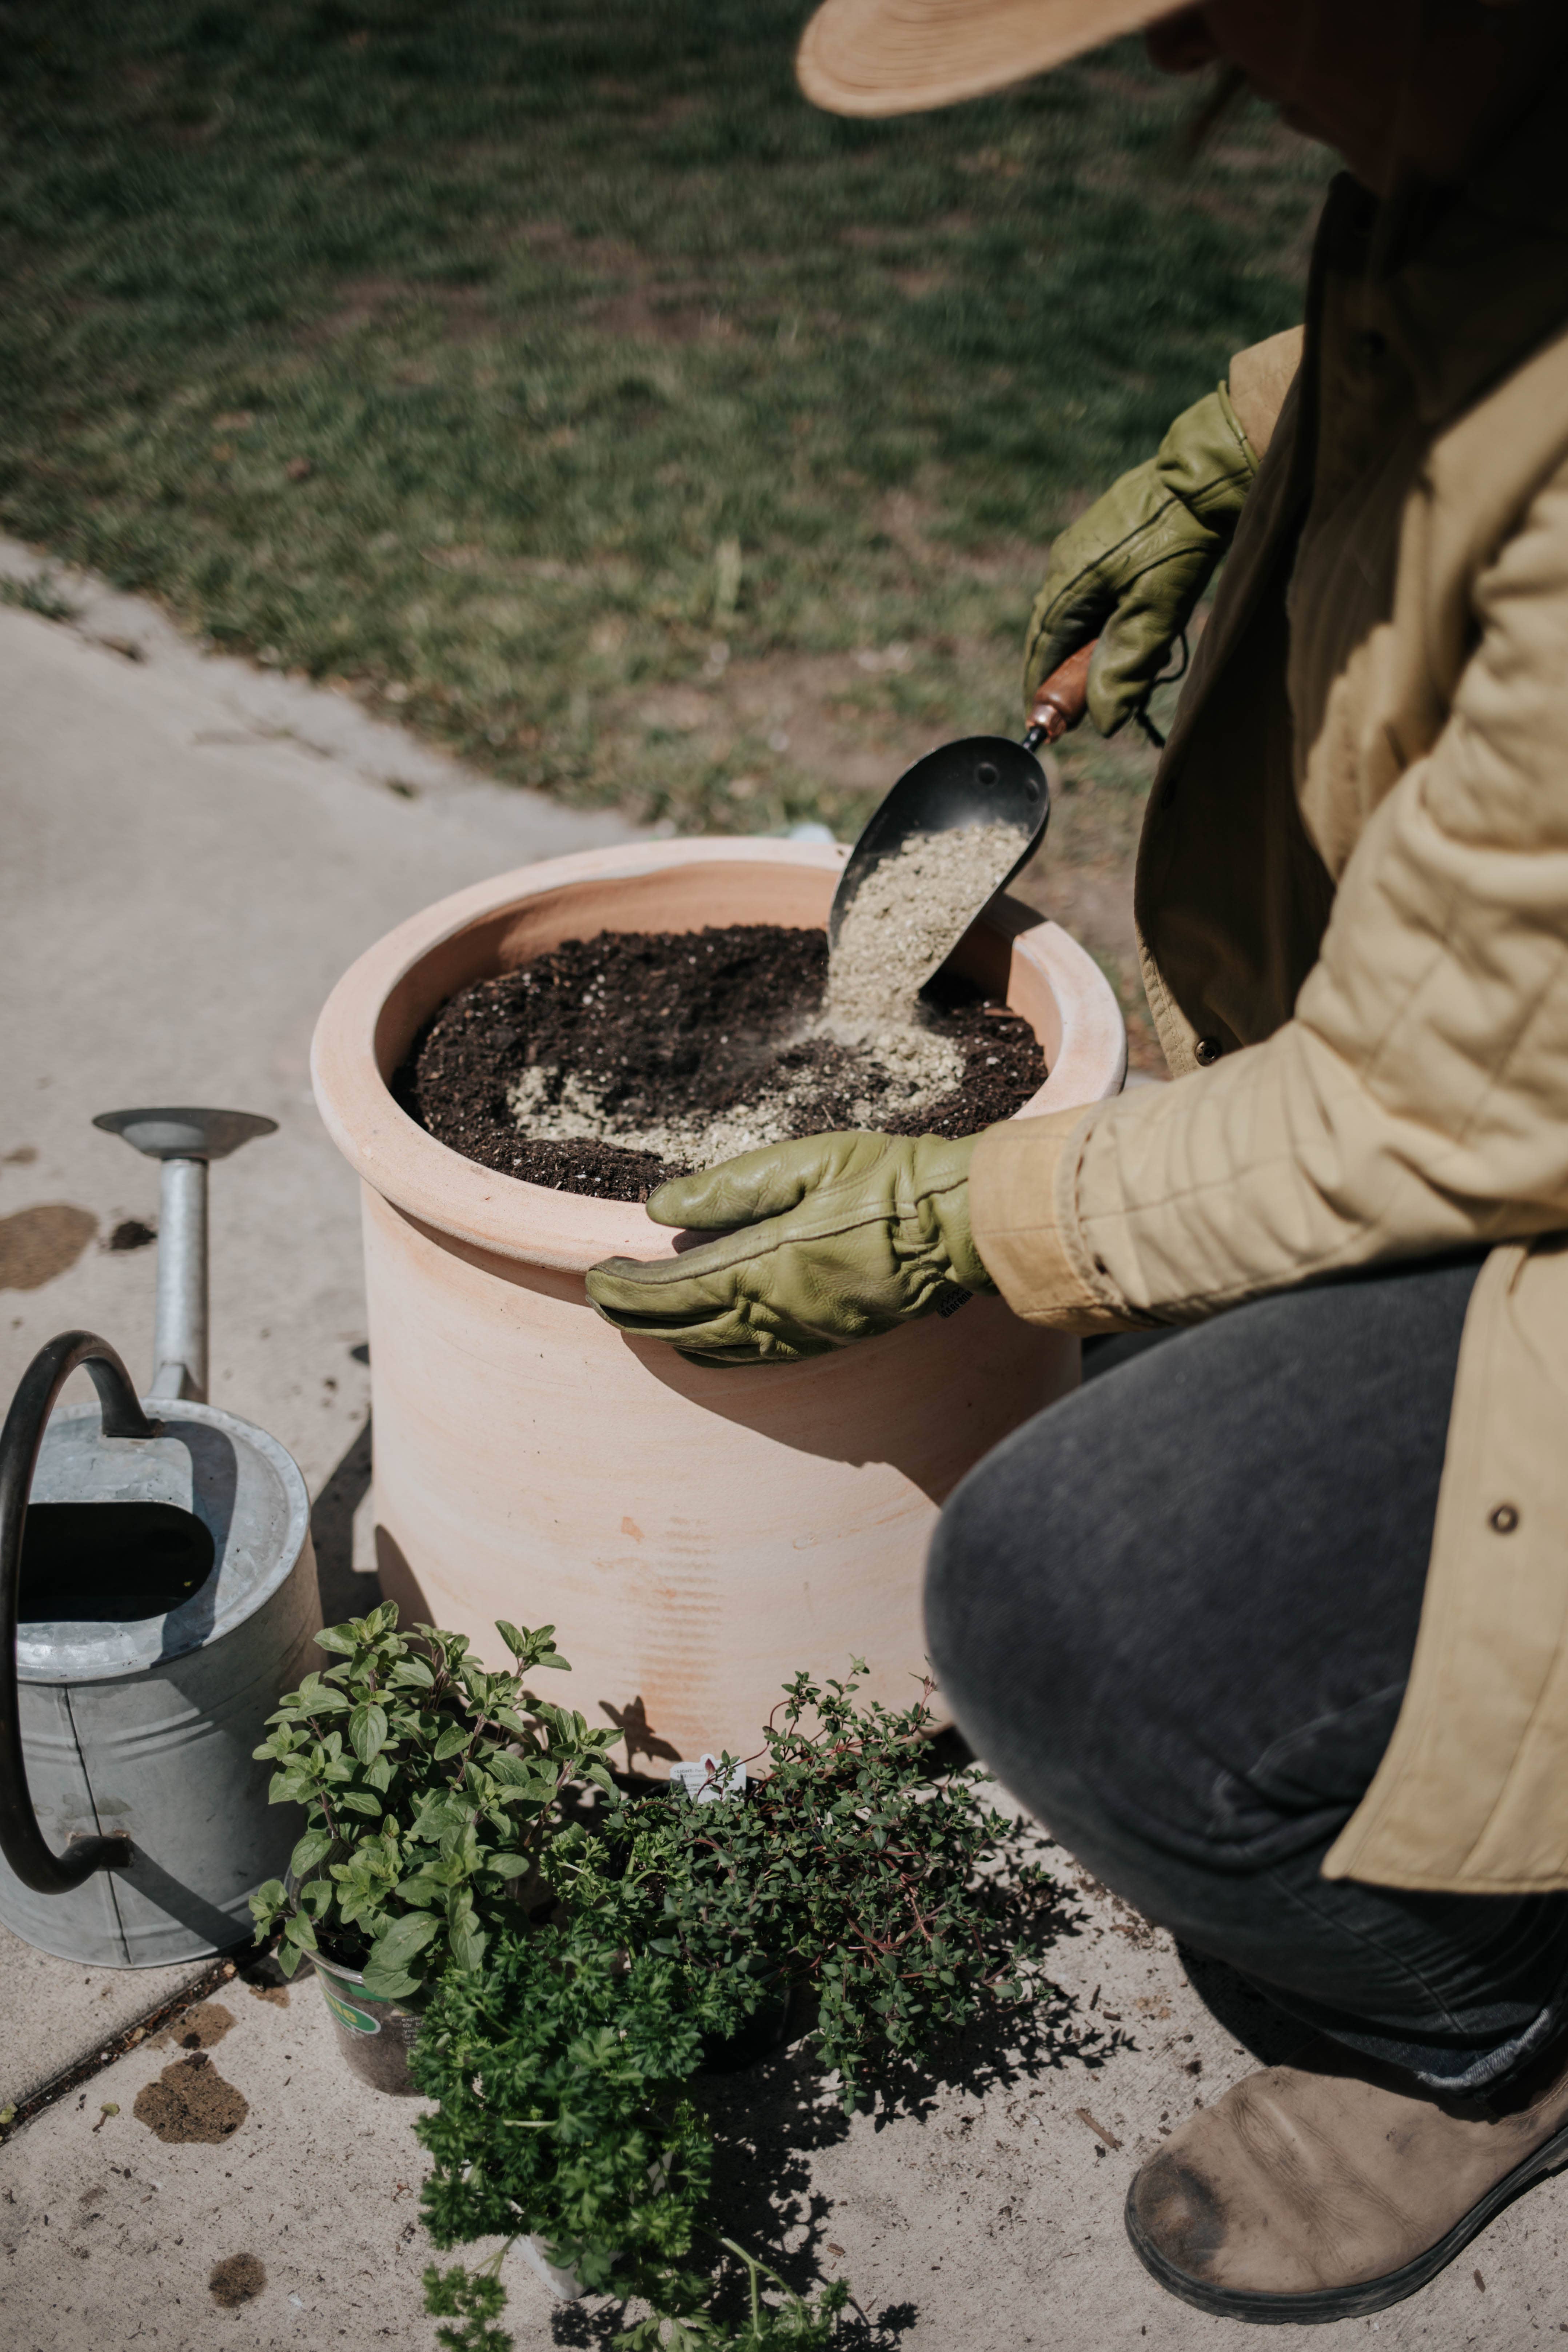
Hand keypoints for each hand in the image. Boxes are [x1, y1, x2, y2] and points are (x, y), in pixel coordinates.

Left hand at [585, 1130, 994, 1366]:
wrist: (959, 1225)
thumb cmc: (886, 1182)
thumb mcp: (805, 1164)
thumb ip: (729, 1190)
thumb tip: (660, 1209)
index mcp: (765, 1266)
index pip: (672, 1290)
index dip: (626, 1288)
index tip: (595, 1275)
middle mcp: (776, 1312)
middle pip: (683, 1326)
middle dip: (633, 1315)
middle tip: (600, 1297)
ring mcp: (802, 1334)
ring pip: (714, 1347)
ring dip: (667, 1334)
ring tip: (636, 1317)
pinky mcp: (826, 1341)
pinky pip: (752, 1357)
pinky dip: (712, 1350)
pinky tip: (702, 1339)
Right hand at [1023, 383, 1256, 737]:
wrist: (1206, 476)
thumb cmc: (1180, 541)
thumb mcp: (1154, 611)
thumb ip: (1124, 666)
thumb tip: (1103, 722)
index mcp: (1067, 583)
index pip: (1041, 650)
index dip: (1042, 690)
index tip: (1047, 724)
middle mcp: (1065, 564)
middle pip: (1053, 634)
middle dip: (1065, 674)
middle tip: (1084, 709)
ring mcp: (1083, 548)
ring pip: (1075, 614)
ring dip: (1088, 648)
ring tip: (1114, 672)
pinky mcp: (1105, 538)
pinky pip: (1092, 592)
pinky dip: (1103, 621)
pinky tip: (1129, 630)